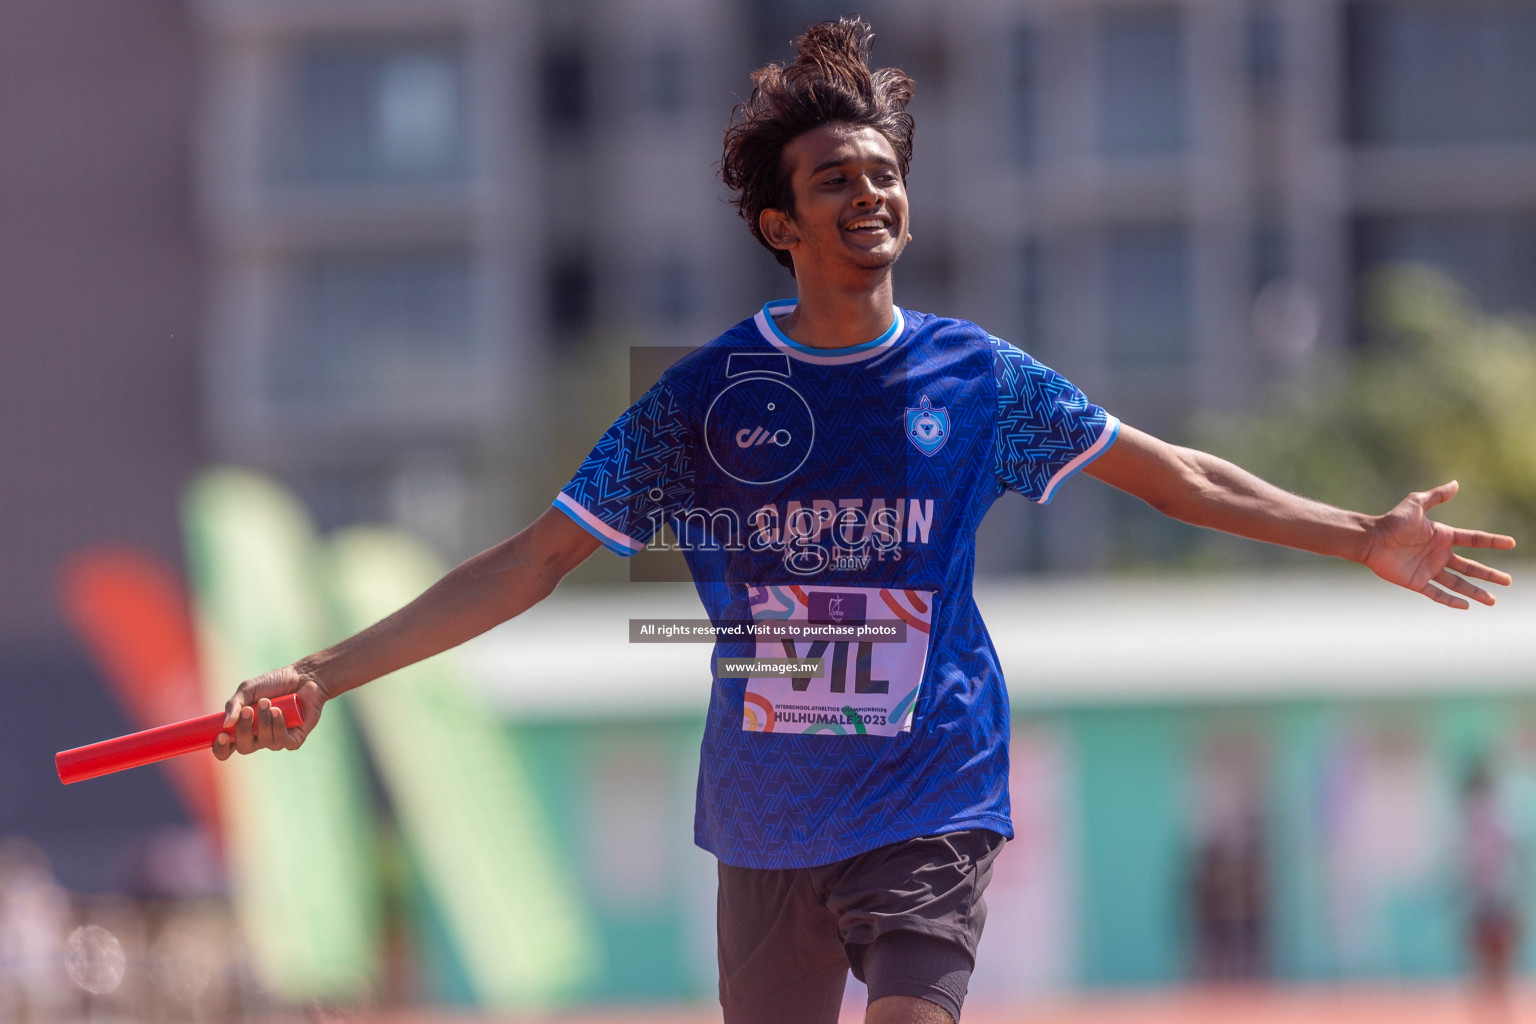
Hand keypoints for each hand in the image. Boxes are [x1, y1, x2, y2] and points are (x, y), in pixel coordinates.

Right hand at [212, 663, 330, 759]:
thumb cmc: (275, 683)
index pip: (226, 749)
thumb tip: (226, 725)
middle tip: (249, 710)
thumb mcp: (248, 689)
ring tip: (268, 702)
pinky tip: (279, 712)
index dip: (221, 748)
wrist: (304, 677)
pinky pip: (282, 741)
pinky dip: (279, 726)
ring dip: (264, 722)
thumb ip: (233, 704)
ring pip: (265, 743)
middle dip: (244, 730)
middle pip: (244, 747)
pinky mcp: (294, 739)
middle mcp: (259, 738)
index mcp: (243, 729)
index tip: (222, 735)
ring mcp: (276, 739)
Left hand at [1362, 481, 1515, 608]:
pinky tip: (1466, 607)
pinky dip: (1450, 601)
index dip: (1492, 541)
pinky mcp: (1417, 582)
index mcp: (1443, 536)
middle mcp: (1439, 554)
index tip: (1512, 543)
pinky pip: (1437, 594)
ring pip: (1458, 583)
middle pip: (1471, 567)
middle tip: (1508, 581)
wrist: (1371, 540)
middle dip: (1490, 575)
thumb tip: (1456, 483)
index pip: (1474, 539)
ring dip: (1475, 592)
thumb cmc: (1392, 521)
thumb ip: (1436, 496)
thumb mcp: (1416, 504)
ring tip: (1493, 601)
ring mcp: (1429, 569)